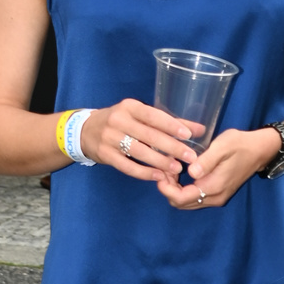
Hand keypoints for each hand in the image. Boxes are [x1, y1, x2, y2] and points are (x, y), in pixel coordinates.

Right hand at [82, 97, 203, 179]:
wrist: (84, 131)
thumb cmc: (120, 121)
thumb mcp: (139, 116)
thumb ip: (169, 122)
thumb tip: (200, 129)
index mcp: (129, 107)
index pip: (153, 116)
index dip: (171, 125)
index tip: (189, 135)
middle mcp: (118, 120)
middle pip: (149, 135)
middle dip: (172, 147)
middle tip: (190, 157)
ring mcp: (109, 138)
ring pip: (139, 152)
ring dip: (160, 161)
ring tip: (177, 168)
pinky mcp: (104, 155)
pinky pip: (127, 166)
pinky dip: (143, 172)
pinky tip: (158, 176)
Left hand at [162, 126, 278, 211]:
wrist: (260, 151)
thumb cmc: (241, 145)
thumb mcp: (223, 146)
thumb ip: (206, 160)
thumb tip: (190, 172)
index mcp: (213, 187)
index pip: (180, 198)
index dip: (166, 188)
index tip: (162, 171)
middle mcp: (214, 198)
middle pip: (181, 203)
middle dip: (168, 189)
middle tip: (166, 168)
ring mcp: (216, 198)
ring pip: (186, 202)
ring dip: (175, 189)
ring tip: (172, 169)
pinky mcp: (217, 194)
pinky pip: (194, 198)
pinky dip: (183, 189)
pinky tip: (182, 173)